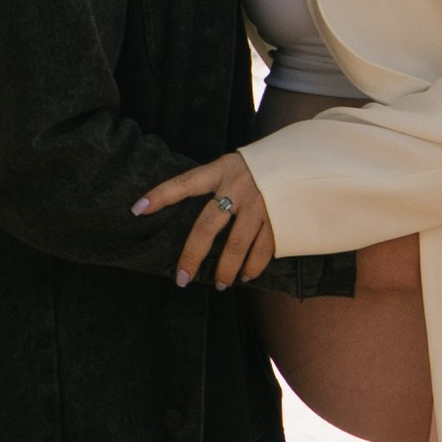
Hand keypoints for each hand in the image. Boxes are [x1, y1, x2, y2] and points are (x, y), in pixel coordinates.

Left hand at [134, 151, 275, 291]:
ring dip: (226, 270)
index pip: (184, 183)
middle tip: (183, 278)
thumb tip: (190, 212)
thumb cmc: (260, 165)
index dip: (160, 195)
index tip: (136, 209)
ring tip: (220, 285)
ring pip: (236, 245)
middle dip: (192, 256)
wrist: (305, 157)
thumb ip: (215, 183)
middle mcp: (238, 187)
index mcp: (221, 170)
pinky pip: (263, 249)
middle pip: (207, 226)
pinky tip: (245, 275)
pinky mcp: (279, 217)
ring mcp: (259, 204)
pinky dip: (253, 266)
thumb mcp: (233, 164)